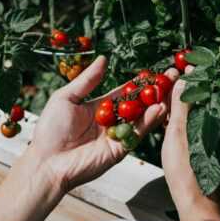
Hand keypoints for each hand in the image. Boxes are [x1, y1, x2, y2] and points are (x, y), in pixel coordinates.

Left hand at [30, 56, 177, 191]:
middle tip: (172, 77)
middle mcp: (112, 121)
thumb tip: (103, 58)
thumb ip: (87, 80)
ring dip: (157, 104)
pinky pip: (137, 133)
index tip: (156, 71)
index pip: (125, 92)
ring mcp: (118, 135)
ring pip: (142, 117)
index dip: (139, 82)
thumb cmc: (50, 129)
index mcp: (99, 107)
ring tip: (171, 90)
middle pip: (138, 104)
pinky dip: (149, 121)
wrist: (47, 162)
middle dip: (155, 91)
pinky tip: (159, 108)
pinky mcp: (121, 149)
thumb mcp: (66, 97)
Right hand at [161, 65, 219, 217]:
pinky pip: (194, 123)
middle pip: (202, 97)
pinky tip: (169, 117)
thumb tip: (185, 78)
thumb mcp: (179, 133)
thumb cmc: (186, 169)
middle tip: (169, 76)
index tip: (182, 63)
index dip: (194, 73)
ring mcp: (212, 135)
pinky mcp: (205, 145)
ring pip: (197, 111)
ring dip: (183, 101)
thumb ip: (181, 105)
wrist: (196, 202)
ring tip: (165, 93)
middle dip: (187, 86)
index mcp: (214, 117)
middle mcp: (217, 124)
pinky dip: (182, 117)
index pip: (205, 86)